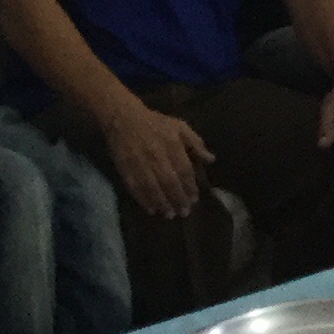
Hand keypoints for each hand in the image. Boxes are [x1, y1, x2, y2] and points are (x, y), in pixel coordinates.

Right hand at [104, 100, 213, 218]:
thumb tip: (211, 160)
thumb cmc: (155, 123)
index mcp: (172, 144)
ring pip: (153, 188)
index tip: (194, 199)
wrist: (123, 118)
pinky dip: (143, 200)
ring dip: (162, 203)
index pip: (184, 170)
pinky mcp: (126, 169)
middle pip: (169, 182)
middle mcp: (157, 156)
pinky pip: (136, 188)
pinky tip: (151, 209)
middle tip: (184, 212)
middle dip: (178, 199)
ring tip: (169, 215)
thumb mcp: (179, 126)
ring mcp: (140, 163)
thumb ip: (196, 143)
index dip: (190, 187)